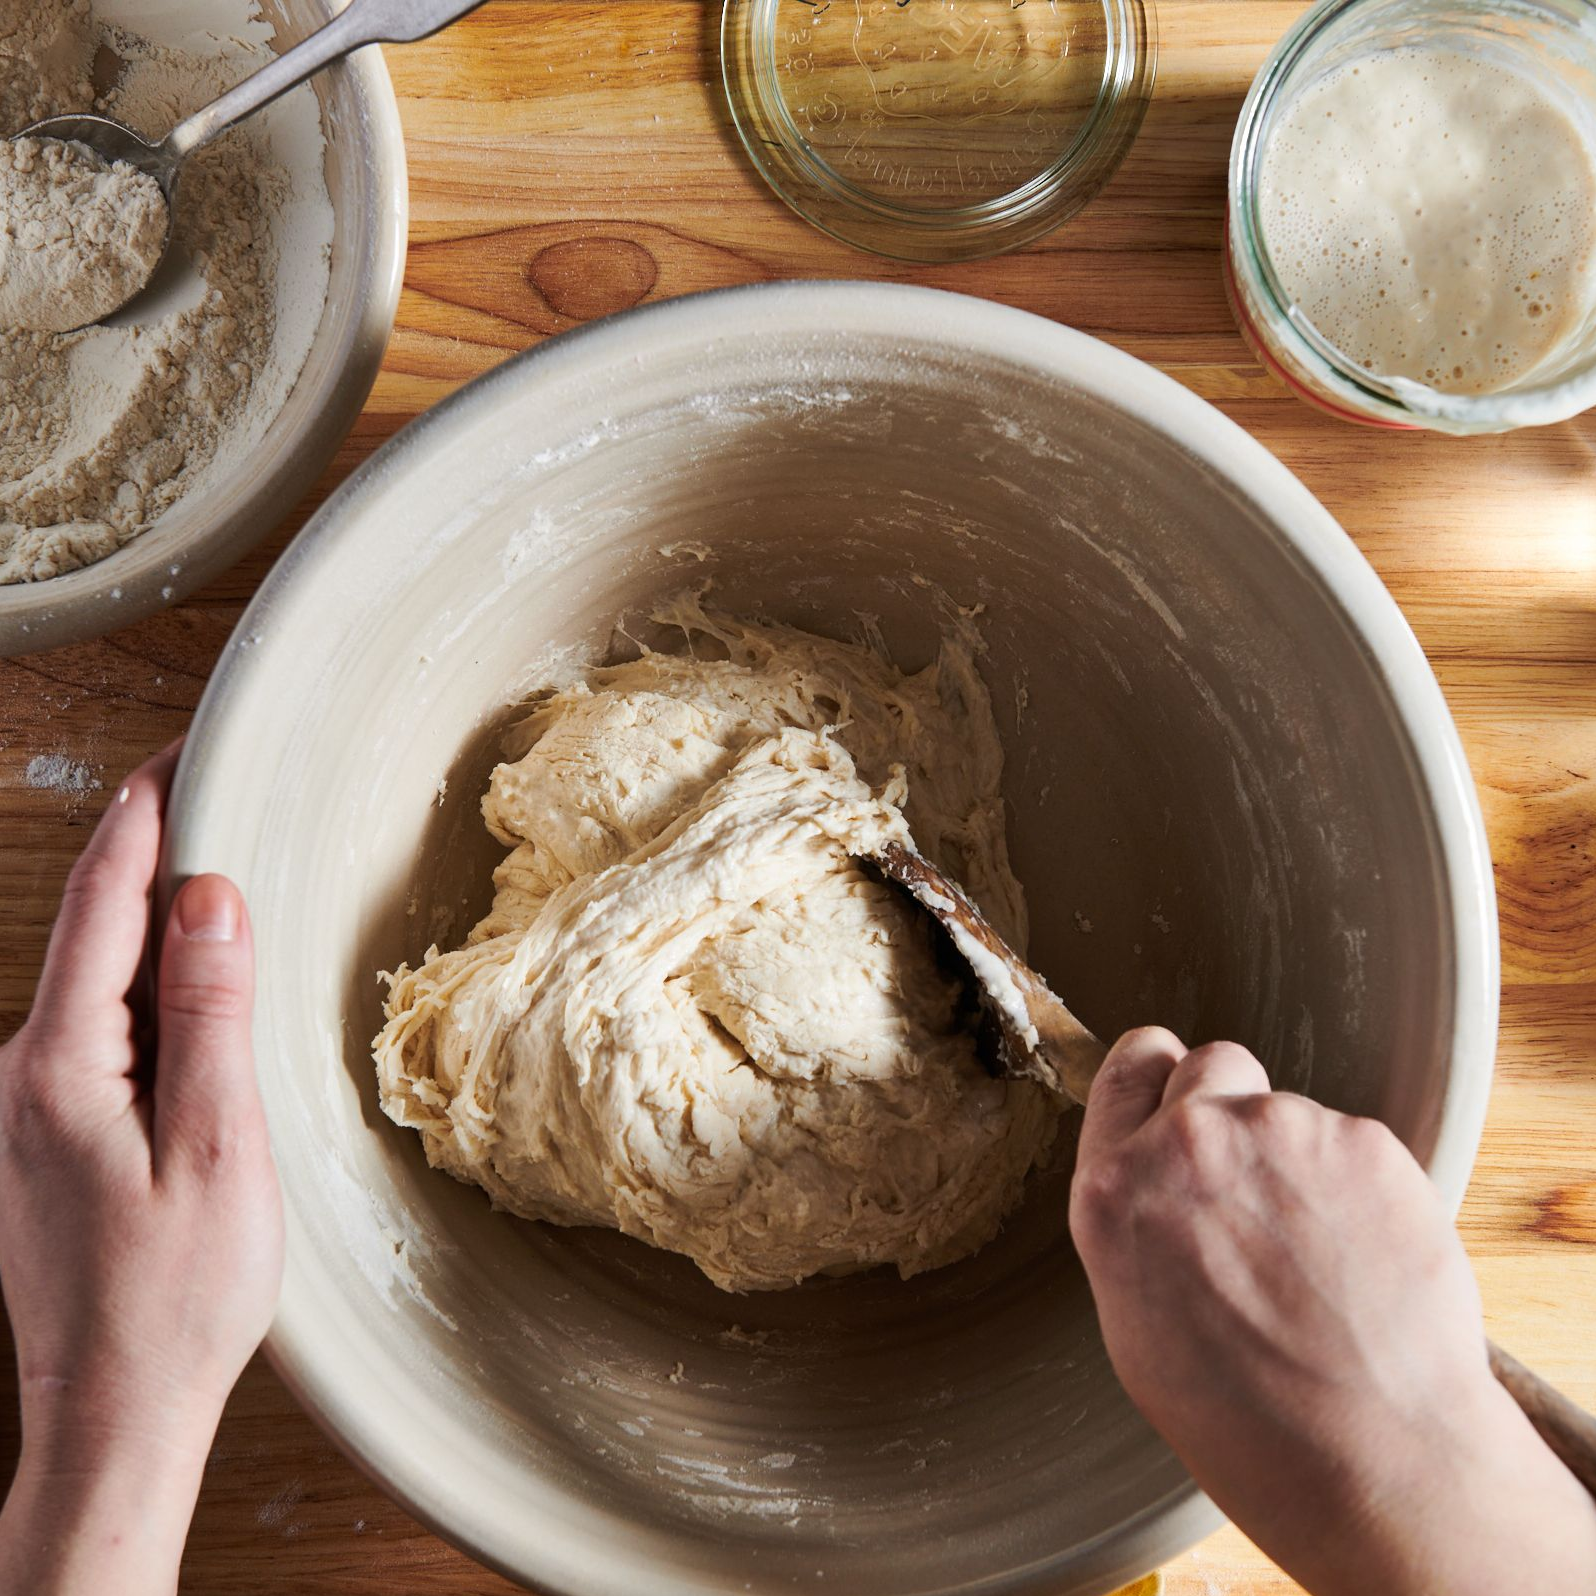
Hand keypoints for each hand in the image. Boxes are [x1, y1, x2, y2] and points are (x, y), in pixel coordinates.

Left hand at [0, 744, 281, 1595]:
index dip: (144, 816)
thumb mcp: (218, 1145)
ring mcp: (29, 1108)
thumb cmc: (175, 1296)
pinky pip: (100, 1032)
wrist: (116, 1412)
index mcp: (60, 1065)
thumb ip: (208, 1014)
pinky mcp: (49, 1137)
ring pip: (97, 983)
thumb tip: (210, 898)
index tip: (180, 753)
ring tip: (221, 886)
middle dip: (152, 856)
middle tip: (215, 797)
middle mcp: (23, 1074)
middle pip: (93, 930)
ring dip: (156, 927)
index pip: (105, 902)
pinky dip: (150, 992)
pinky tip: (195, 998)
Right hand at [1069, 1027, 1595, 1595]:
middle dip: (1230, 1107)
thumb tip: (1162, 1184)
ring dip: (1300, 1160)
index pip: (1127, 1067)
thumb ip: (1138, 1220)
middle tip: (1258, 1187)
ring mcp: (1279, 1131)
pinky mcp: (1364, 1143)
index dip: (1158, 1075)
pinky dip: (1360, 1186)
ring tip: (1321, 1256)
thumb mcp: (1135, 1321)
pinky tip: (1362, 1258)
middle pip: (1210, 1065)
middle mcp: (1187, 1141)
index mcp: (1115, 1188)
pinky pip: (1354, 1144)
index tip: (1177, 1091)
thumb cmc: (1248, 1418)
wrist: (1372, 1454)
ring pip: (1288, 1112)